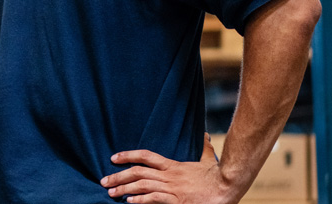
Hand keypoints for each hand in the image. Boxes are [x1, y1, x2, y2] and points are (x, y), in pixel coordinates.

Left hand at [101, 134, 238, 203]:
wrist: (228, 188)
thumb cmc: (217, 176)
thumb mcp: (208, 160)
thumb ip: (204, 148)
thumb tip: (205, 134)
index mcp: (173, 165)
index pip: (145, 156)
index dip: (128, 155)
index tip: (113, 158)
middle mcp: (169, 175)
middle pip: (138, 172)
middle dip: (118, 176)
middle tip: (104, 181)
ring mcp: (172, 188)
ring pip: (142, 185)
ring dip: (124, 188)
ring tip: (111, 192)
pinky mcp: (178, 201)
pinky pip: (155, 199)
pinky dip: (140, 200)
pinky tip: (129, 201)